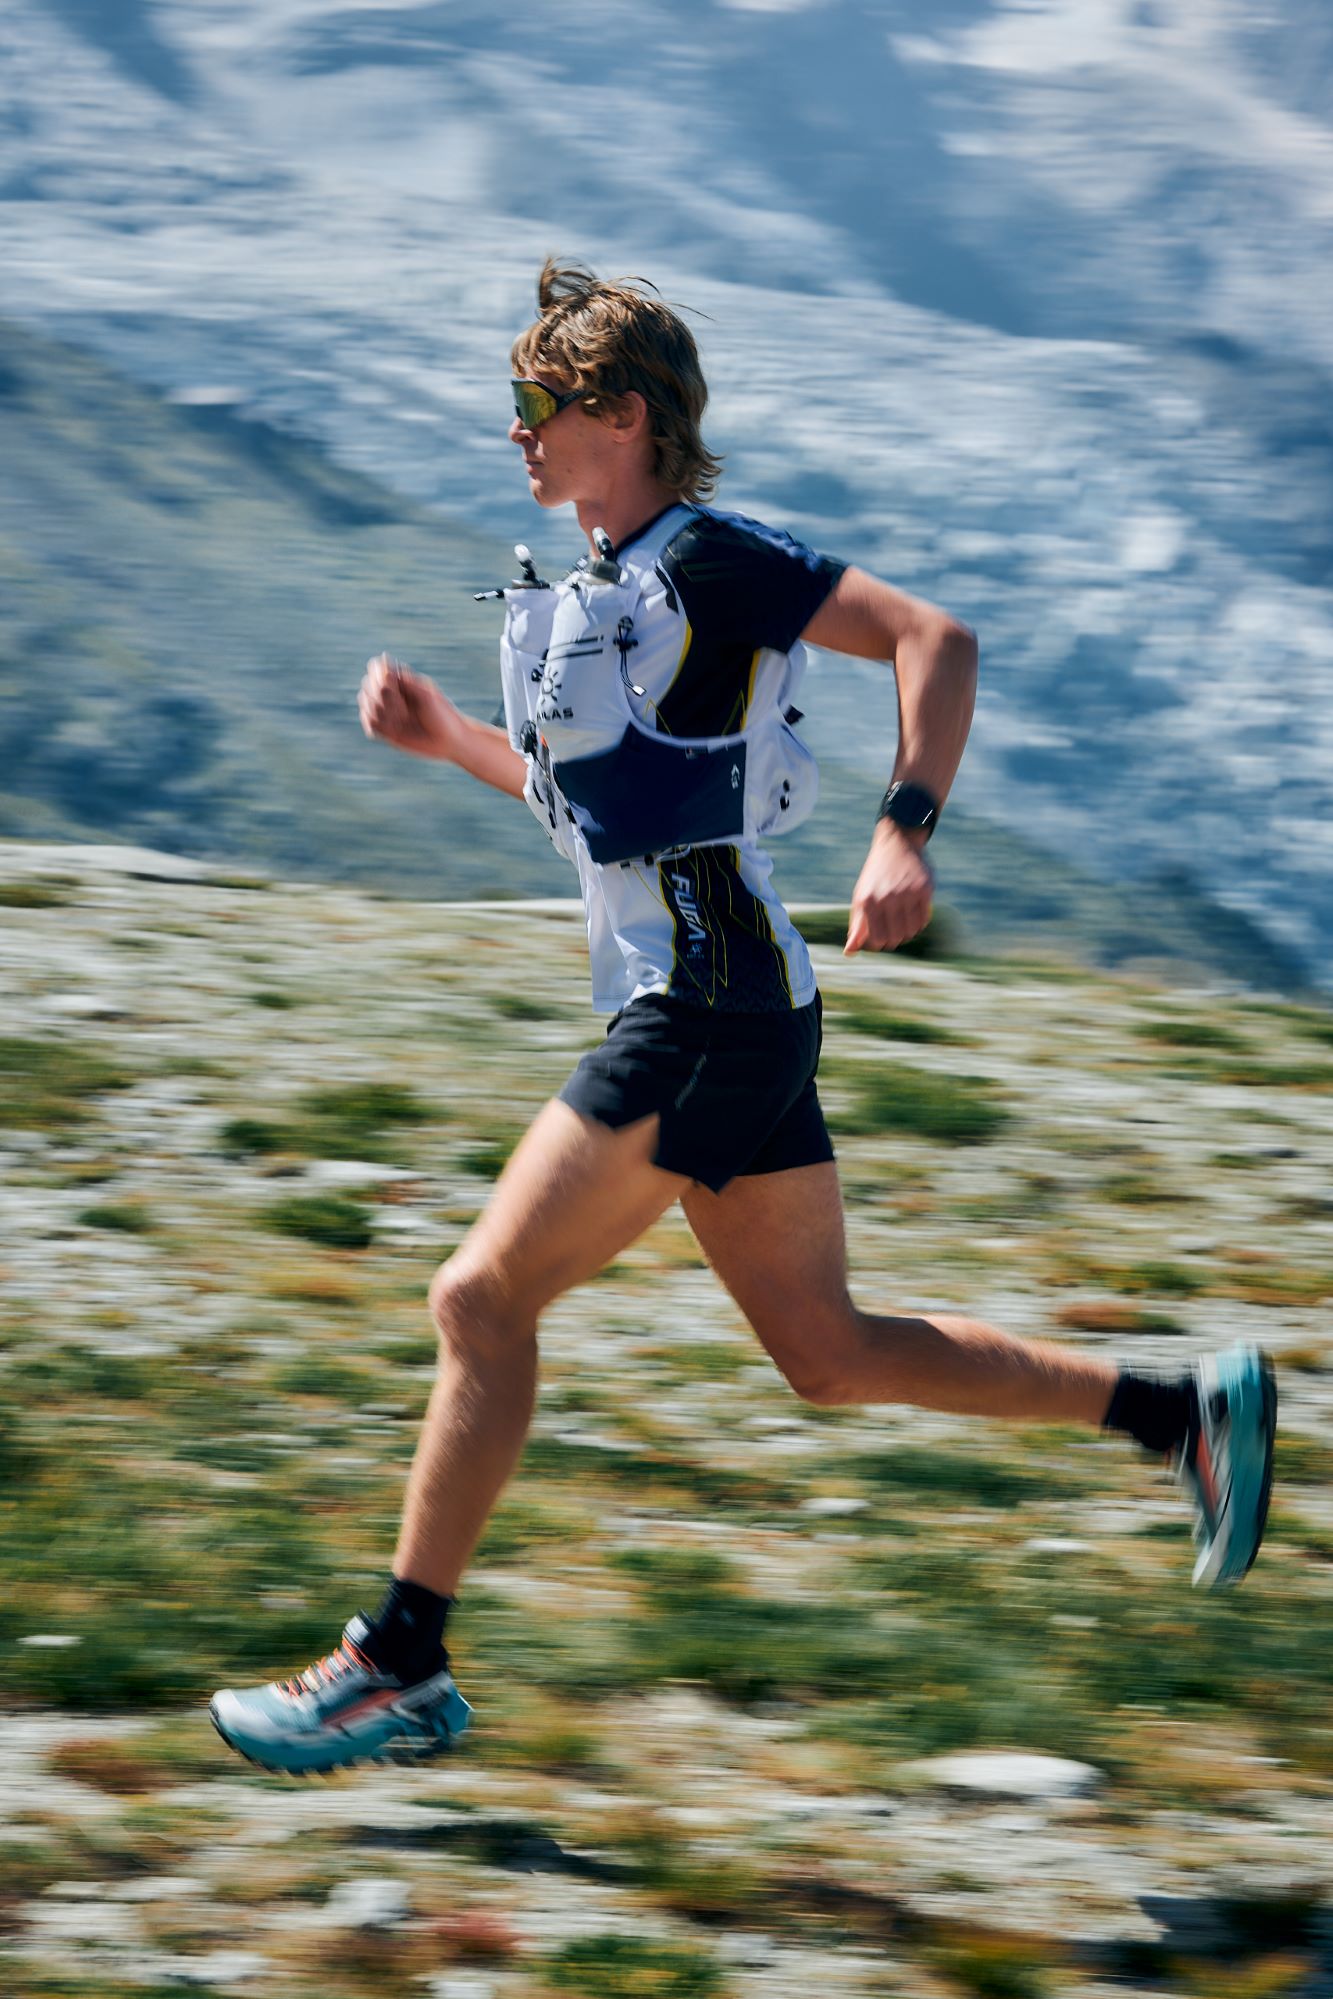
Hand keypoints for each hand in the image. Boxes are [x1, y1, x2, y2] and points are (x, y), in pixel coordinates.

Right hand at [358, 654, 461, 760]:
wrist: (449, 742)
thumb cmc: (442, 715)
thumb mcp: (426, 695)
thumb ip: (404, 680)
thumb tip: (383, 659)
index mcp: (402, 681)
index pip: (376, 668)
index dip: (378, 675)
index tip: (391, 684)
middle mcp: (392, 695)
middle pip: (367, 685)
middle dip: (381, 696)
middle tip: (404, 710)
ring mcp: (387, 712)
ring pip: (366, 704)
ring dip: (381, 712)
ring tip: (402, 721)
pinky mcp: (385, 730)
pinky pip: (369, 723)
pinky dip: (374, 725)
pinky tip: (393, 729)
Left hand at [845, 821, 933, 953]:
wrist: (897, 843)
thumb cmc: (876, 876)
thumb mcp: (861, 897)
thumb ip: (857, 926)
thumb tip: (849, 953)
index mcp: (868, 901)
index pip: (877, 940)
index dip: (879, 944)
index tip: (880, 938)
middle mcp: (887, 897)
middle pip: (895, 938)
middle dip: (894, 939)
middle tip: (892, 930)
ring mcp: (907, 893)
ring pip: (911, 931)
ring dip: (908, 932)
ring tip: (902, 921)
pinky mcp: (924, 889)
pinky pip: (924, 920)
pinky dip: (919, 922)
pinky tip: (913, 913)